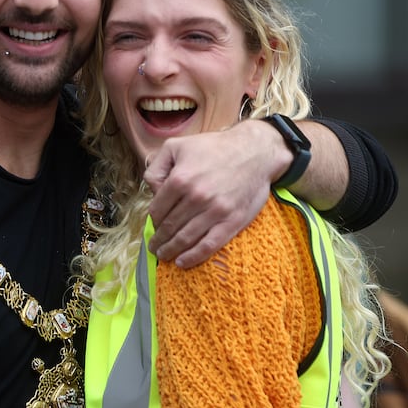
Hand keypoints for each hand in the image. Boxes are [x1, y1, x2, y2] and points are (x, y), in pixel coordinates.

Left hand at [143, 120, 289, 267]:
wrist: (255, 152)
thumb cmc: (214, 147)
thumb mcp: (177, 145)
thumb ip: (157, 167)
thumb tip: (152, 191)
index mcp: (180, 179)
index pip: (157, 209)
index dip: (153, 220)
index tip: (153, 225)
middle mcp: (196, 197)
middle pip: (169, 227)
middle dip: (159, 239)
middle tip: (154, 246)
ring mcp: (214, 211)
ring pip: (185, 239)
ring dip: (170, 250)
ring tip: (163, 255)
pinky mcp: (232, 221)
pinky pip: (208, 245)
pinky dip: (193, 257)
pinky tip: (182, 262)